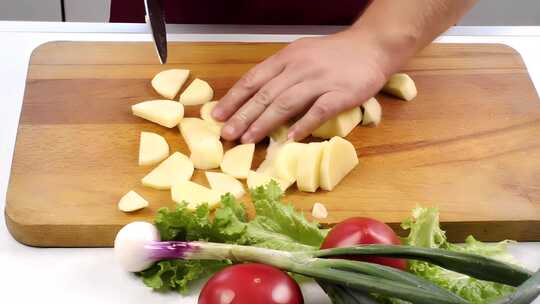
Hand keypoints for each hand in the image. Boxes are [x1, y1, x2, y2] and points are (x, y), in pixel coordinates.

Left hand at [211, 29, 392, 142]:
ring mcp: (320, 80)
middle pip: (265, 94)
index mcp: (287, 58)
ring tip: (248, 139)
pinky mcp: (340, 93)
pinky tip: (290, 139)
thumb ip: (281, 73)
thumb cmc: (334, 54)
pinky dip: (303, 125)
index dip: (234, 98)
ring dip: (264, 123)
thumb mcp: (301, 54)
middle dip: (243, 116)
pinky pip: (318, 111)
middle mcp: (299, 68)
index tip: (217, 115)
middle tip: (227, 134)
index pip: (254, 79)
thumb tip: (256, 98)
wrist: (372, 46)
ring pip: (286, 103)